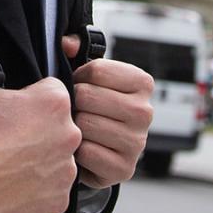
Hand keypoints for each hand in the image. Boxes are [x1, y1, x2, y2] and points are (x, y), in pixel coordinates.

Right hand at [0, 68, 80, 212]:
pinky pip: (52, 190)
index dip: (31, 97)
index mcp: (53, 103)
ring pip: (57, 160)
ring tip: (7, 165)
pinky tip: (11, 186)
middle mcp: (68, 136)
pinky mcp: (58, 202)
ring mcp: (65, 172)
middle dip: (38, 130)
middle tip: (9, 139)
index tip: (15, 109)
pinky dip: (36, 189)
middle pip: (59, 127)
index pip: (53, 90)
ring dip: (39, 160)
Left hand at [63, 34, 153, 188]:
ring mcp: (137, 142)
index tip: (80, 85)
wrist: (103, 150)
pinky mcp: (124, 169)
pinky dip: (77, 152)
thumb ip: (77, 49)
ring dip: (74, 127)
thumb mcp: (91, 75)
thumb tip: (67, 44)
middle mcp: (145, 112)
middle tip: (76, 110)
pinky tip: (82, 149)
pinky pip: (85, 153)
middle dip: (74, 103)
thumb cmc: (96, 106)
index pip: (97, 71)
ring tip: (78, 128)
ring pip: (85, 125)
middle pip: (88, 97)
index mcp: (142, 83)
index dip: (79, 77)